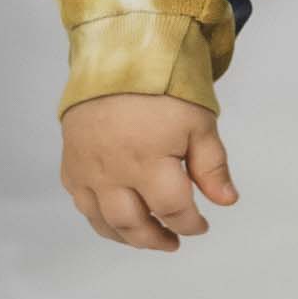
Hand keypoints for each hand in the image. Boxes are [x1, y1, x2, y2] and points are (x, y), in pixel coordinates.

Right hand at [58, 93, 237, 252]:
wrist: (119, 57)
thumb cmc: (165, 88)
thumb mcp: (200, 122)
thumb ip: (212, 166)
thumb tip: (227, 201)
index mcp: (149, 160)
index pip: (172, 209)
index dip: (190, 224)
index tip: (201, 225)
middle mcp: (113, 171)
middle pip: (133, 224)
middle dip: (157, 239)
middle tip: (173, 241)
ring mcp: (87, 170)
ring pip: (103, 221)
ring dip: (128, 236)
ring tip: (148, 237)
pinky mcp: (70, 164)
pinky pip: (82, 204)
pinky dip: (100, 219)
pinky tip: (117, 218)